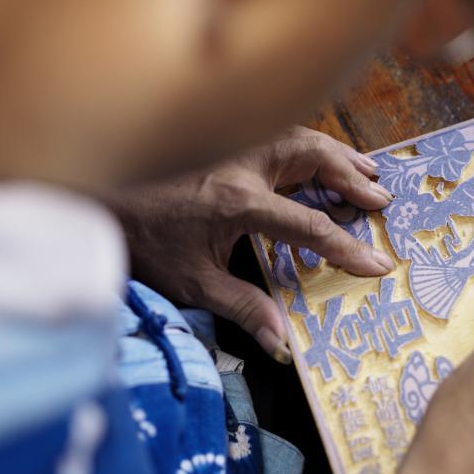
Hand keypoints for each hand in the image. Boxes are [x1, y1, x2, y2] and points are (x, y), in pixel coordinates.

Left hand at [106, 126, 393, 361]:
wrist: (92, 193)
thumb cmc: (142, 239)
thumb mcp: (191, 282)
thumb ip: (242, 306)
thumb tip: (281, 342)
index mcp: (239, 202)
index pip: (308, 225)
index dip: (346, 249)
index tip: (377, 265)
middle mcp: (243, 163)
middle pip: (313, 158)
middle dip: (352, 178)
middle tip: (381, 199)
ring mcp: (234, 145)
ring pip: (299, 135)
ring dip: (336, 154)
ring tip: (367, 171)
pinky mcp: (224, 139)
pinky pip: (279, 131)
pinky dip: (309, 144)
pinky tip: (318, 155)